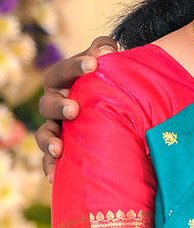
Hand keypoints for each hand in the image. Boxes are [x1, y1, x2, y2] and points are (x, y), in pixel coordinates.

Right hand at [35, 35, 117, 180]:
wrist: (114, 105)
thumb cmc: (107, 80)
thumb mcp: (107, 63)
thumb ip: (105, 50)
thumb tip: (107, 50)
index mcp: (63, 80)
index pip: (63, 71)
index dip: (76, 67)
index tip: (93, 64)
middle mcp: (55, 103)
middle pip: (47, 104)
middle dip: (59, 107)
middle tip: (74, 109)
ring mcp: (57, 127)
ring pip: (44, 134)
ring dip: (49, 141)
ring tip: (59, 149)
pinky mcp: (62, 149)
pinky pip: (49, 160)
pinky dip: (50, 167)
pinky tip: (54, 177)